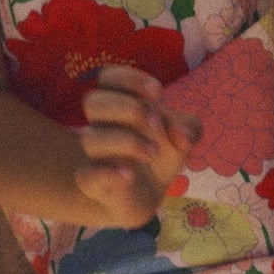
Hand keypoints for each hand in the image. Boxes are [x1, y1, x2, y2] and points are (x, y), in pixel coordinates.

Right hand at [73, 64, 201, 228]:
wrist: (148, 196)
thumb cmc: (159, 155)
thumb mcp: (183, 137)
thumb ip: (189, 128)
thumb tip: (181, 135)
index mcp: (117, 104)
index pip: (107, 77)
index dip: (130, 79)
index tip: (158, 93)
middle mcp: (100, 126)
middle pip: (92, 101)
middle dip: (129, 108)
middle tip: (156, 124)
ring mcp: (94, 155)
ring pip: (90, 139)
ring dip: (127, 141)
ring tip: (154, 153)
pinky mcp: (93, 184)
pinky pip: (85, 176)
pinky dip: (107, 173)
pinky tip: (129, 175)